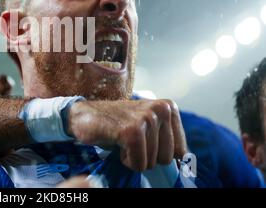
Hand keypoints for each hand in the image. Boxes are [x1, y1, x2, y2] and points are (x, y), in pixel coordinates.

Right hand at [68, 98, 186, 171]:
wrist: (85, 116)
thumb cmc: (117, 124)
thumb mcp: (148, 128)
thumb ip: (167, 140)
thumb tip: (186, 164)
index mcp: (168, 107)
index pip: (180, 151)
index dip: (159, 155)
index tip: (145, 145)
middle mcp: (161, 109)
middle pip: (166, 158)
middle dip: (147, 156)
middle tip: (130, 140)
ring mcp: (147, 119)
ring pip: (151, 162)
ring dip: (134, 157)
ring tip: (121, 139)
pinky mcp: (132, 131)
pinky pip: (138, 163)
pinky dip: (126, 160)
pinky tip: (116, 143)